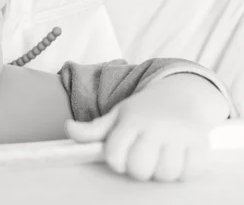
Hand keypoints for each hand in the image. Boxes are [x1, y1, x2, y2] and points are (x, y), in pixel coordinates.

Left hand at [65, 88, 210, 181]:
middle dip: (138, 168)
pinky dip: (184, 170)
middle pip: (139, 169)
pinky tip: (178, 157)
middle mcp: (155, 126)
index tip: (122, 155)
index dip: (116, 161)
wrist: (181, 94)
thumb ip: (93, 128)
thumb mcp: (117, 115)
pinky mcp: (200, 142)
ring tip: (160, 157)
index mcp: (131, 120)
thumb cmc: (144, 110)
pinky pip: (189, 172)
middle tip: (142, 157)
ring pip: (165, 174)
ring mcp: (179, 134)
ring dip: (161, 171)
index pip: (115, 156)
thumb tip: (68, 128)